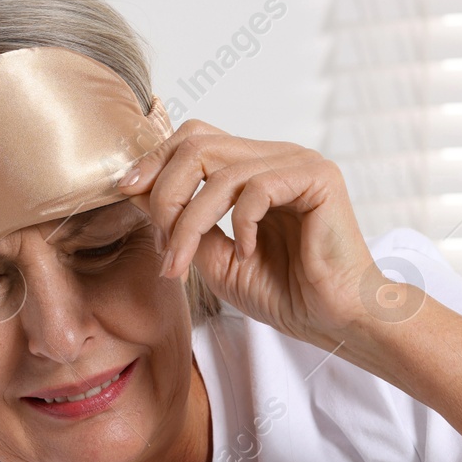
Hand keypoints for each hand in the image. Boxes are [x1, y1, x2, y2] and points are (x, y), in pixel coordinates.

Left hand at [117, 120, 419, 353]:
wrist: (335, 321)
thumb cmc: (286, 294)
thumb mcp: (216, 259)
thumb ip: (184, 224)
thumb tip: (138, 191)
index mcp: (253, 170)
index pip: (194, 140)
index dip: (155, 160)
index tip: (126, 191)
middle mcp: (274, 157)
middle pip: (198, 142)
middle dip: (165, 191)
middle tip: (163, 244)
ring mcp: (298, 162)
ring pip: (220, 169)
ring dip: (190, 221)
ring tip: (186, 263)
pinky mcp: (318, 177)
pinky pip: (256, 186)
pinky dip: (240, 223)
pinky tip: (248, 252)